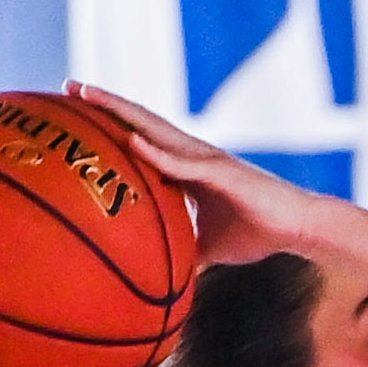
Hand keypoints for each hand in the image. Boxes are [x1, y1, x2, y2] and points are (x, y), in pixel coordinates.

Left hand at [66, 81, 327, 266]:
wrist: (297, 229)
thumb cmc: (258, 234)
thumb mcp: (209, 248)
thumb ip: (182, 252)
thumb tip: (161, 280)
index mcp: (186, 167)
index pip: (141, 137)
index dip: (111, 122)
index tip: (77, 111)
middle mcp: (191, 154)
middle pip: (140, 122)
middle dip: (105, 104)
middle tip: (69, 86)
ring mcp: (205, 159)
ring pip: (155, 129)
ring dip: (121, 112)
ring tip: (89, 95)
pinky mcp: (222, 171)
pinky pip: (182, 161)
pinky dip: (156, 151)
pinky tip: (132, 140)